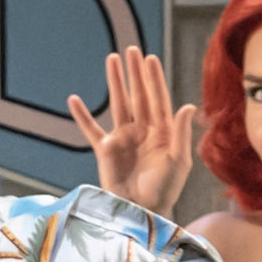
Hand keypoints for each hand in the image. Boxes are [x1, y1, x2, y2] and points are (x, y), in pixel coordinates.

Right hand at [65, 45, 197, 218]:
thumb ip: (181, 133)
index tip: (149, 58)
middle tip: (131, 49)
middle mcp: (142, 130)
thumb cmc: (165, 190)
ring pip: (118, 104)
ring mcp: (123, 138)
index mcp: (162, 131)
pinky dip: (82, 116)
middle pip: (138, 95)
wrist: (142, 212)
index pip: (158, 98)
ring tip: (111, 59)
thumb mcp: (178, 161)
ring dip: (114, 82)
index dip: (154, 78)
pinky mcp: (106, 150)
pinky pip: (91, 129)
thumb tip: (188, 106)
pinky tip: (73, 99)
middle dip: (134, 73)